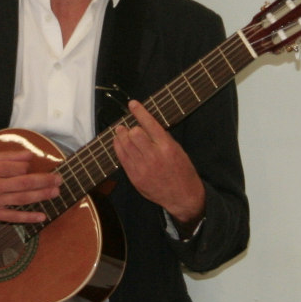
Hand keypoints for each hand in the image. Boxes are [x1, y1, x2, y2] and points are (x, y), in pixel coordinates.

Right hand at [0, 150, 61, 223]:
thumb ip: (7, 157)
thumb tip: (28, 156)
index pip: (19, 168)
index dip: (31, 168)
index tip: (40, 168)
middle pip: (26, 183)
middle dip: (45, 181)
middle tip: (60, 179)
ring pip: (22, 199)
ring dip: (42, 196)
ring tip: (56, 193)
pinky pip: (13, 217)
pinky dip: (28, 217)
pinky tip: (42, 216)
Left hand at [112, 100, 204, 227]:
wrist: (182, 197)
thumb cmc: (182, 172)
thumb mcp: (178, 150)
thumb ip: (162, 138)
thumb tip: (147, 124)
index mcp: (167, 147)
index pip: (149, 124)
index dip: (139, 112)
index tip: (133, 104)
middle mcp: (154, 156)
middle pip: (133, 133)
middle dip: (129, 127)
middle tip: (127, 126)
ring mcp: (143, 167)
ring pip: (124, 144)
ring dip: (121, 135)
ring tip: (120, 132)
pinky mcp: (135, 177)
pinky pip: (121, 158)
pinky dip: (118, 147)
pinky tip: (119, 144)